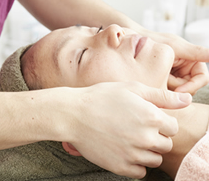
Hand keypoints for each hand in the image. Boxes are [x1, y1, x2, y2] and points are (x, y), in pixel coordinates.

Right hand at [67, 82, 190, 178]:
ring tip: (129, 138)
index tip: (146, 118)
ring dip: (146, 150)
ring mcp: (133, 154)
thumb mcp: (131, 88)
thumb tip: (187, 100)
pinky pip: (140, 172)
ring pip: (154, 159)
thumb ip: (162, 96)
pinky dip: (135, 163)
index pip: (173, 127)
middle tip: (136, 127)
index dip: (161, 121)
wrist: (73, 114)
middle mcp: (145, 138)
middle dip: (155, 136)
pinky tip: (124, 150)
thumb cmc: (101, 97)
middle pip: (165, 144)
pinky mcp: (120, 167)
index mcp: (151, 117)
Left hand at [141, 30, 208, 93]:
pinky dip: (159, 87)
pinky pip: (165, 91)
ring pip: (176, 92)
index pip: (202, 79)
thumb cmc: (155, 39)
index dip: (192, 86)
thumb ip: (196, 52)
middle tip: (162, 82)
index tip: (178, 90)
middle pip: (189, 88)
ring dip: (166, 86)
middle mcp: (185, 70)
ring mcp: (174, 76)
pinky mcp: (162, 81)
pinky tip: (151, 80)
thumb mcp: (175, 47)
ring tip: (154, 76)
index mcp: (193, 61)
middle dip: (176, 87)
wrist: (134, 41)